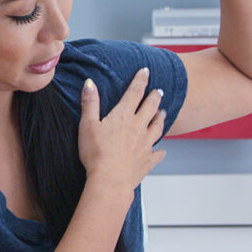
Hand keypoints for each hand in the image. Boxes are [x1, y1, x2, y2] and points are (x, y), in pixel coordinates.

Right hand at [78, 68, 165, 192]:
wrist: (110, 180)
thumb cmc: (96, 153)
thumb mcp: (88, 125)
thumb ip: (90, 103)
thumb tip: (89, 83)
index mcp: (123, 116)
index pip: (134, 93)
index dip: (140, 80)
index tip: (145, 71)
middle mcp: (138, 127)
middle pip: (150, 107)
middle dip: (154, 97)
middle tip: (158, 91)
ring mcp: (145, 144)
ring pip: (157, 126)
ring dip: (161, 118)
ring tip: (163, 112)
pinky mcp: (147, 160)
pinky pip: (157, 154)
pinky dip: (160, 152)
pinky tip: (162, 151)